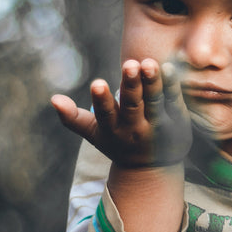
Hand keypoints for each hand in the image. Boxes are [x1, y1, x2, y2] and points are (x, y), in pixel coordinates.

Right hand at [51, 58, 191, 167]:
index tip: (97, 83)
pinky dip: (171, 85)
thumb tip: (53, 99)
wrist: (152, 169)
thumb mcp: (94, 133)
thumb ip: (72, 117)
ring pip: (156, 102)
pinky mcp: (178, 121)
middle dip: (131, 86)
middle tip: (130, 64)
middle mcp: (136, 129)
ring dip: (153, 82)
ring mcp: (159, 126)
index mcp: (113, 130)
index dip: (102, 99)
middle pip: (134, 105)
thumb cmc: (117, 143)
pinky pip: (174, 101)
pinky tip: (168, 67)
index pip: (106, 114)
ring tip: (149, 63)